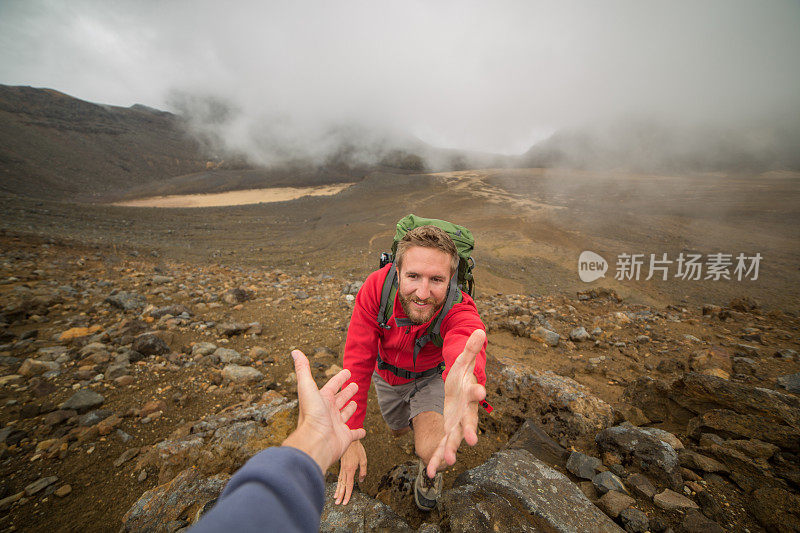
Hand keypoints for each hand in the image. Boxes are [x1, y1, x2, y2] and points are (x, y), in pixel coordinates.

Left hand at [281, 350, 365, 472]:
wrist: (316, 441)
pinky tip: (363, 431)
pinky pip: (354, 434)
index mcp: (321, 400)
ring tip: (356, 402)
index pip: (332, 386)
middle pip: (339, 399)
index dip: (339, 378)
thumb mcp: (307, 387)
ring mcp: (336, 425)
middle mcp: (328, 412)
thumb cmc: (312, 415)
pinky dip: (359, 433)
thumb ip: (303, 370)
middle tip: (355, 385)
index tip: (348, 371)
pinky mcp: (344, 438)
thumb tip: (295, 352)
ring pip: (345, 414)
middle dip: (346, 392)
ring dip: (350, 409)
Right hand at [334, 440, 366, 504]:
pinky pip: (339, 477)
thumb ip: (363, 471)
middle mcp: (345, 470)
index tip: (345, 502)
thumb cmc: (357, 448)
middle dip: (341, 495)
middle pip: (343, 485)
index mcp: (351, 470)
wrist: (349, 438)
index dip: (348, 494)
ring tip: (335, 498)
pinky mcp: (341, 465)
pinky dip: (338, 483)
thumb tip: (361, 480)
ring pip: (339, 482)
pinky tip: (337, 486)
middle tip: (338, 504)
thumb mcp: (363, 459)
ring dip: (338, 491)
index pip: (349, 485)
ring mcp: (342, 468)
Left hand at [426, 329, 485, 477]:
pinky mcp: (446, 436)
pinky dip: (435, 461)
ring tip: (446, 461)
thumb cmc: (461, 378)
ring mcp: (456, 427)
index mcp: (469, 396)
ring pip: (453, 441)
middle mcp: (465, 414)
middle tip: (471, 440)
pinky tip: (429, 473)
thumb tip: (479, 329)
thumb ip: (470, 349)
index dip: (478, 392)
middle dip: (468, 431)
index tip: (481, 392)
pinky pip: (440, 450)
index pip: (475, 393)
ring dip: (450, 451)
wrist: (458, 394)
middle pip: (468, 423)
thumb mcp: (462, 363)